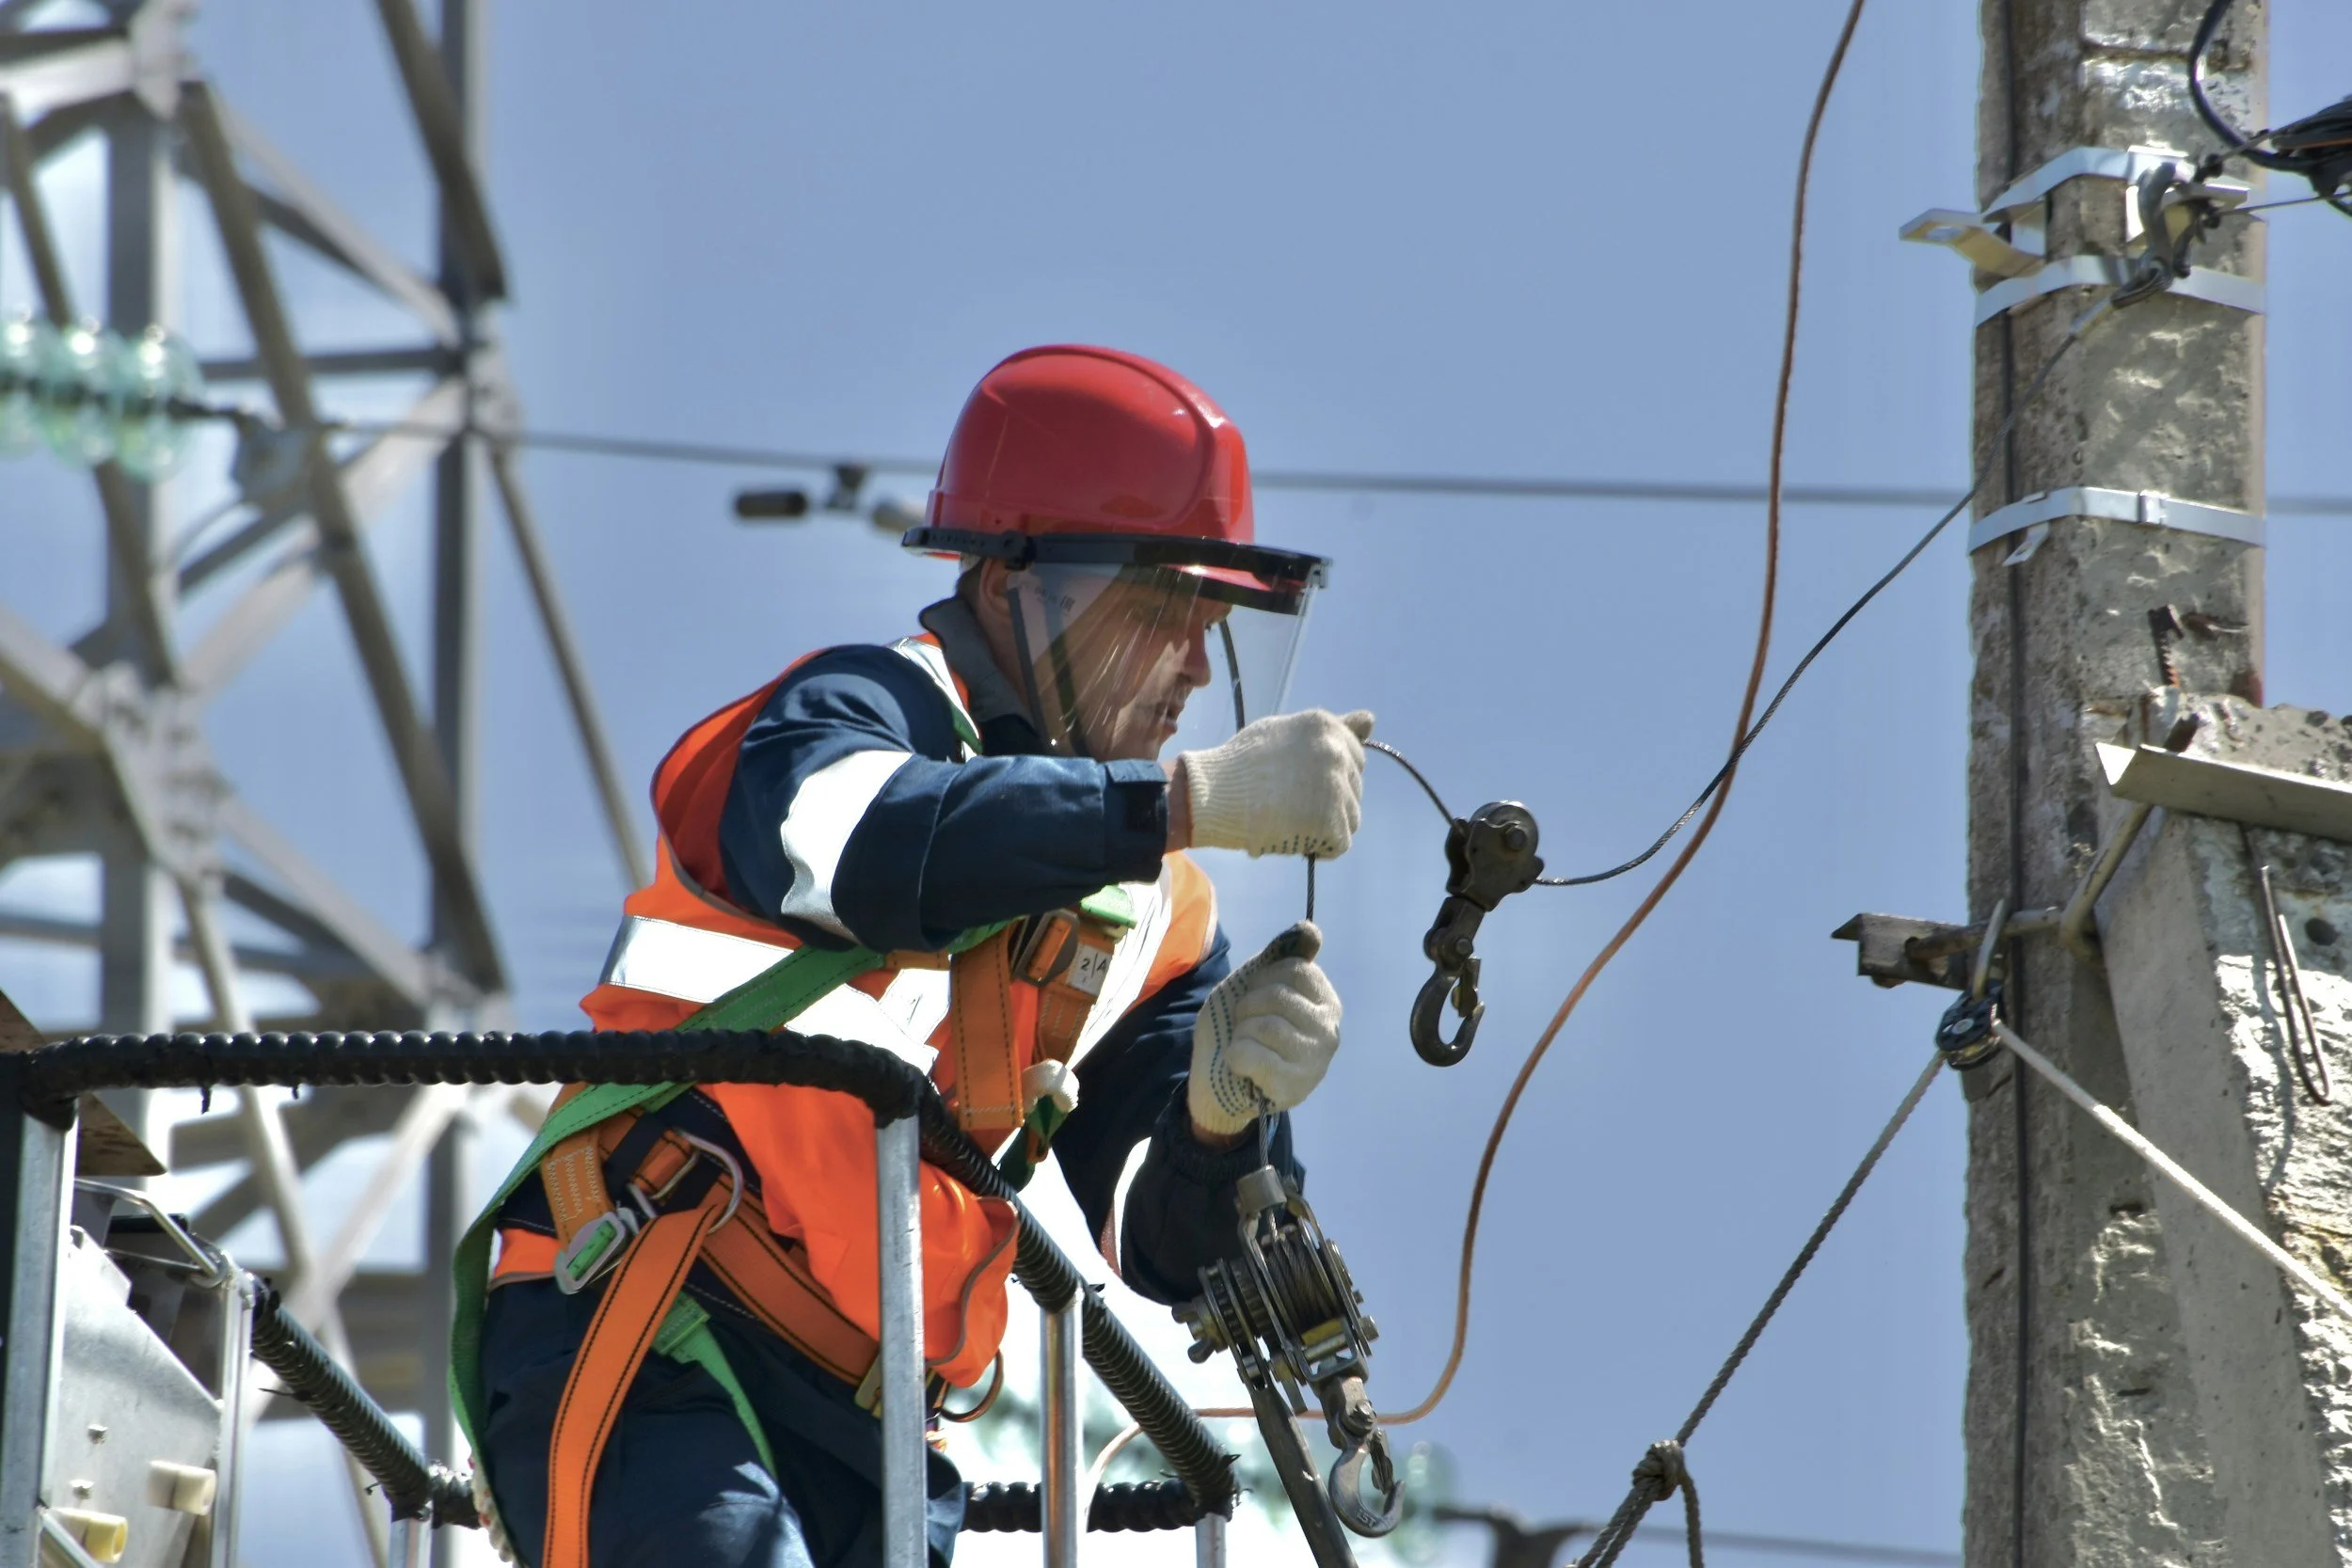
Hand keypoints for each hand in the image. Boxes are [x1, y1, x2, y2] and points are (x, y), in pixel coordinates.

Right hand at [1174, 710, 1373, 857]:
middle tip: (1291, 802)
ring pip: (1351, 817)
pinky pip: (1339, 843)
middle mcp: (1338, 753)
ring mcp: (1337, 789)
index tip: (1302, 781)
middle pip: (1354, 788)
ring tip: (1292, 819)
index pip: (1354, 757)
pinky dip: (1320, 846)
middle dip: (1329, 798)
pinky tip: (1294, 836)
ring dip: (1327, 824)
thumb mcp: (1286, 731)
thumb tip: (1371, 720)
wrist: (1215, 793)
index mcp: (1327, 727)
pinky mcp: (1332, 823)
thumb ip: (1332, 728)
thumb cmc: (1243, 763)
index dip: (1328, 774)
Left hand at [1188, 922, 1341, 1137]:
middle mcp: (1329, 1029)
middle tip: (1246, 1027)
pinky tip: (1242, 1065)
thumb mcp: (1255, 983)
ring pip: (1265, 1027)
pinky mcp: (1294, 1088)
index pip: (1294, 969)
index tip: (1256, 998)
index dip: (1261, 980)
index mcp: (1325, 1000)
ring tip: (1245, 1046)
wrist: (1219, 1082)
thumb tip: (1310, 931)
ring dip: (1241, 1034)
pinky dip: (1235, 1056)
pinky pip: (1252, 1055)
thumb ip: (1280, 955)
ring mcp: (1316, 1061)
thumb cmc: (1242, 1027)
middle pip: (1278, 996)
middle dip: (1247, 1009)